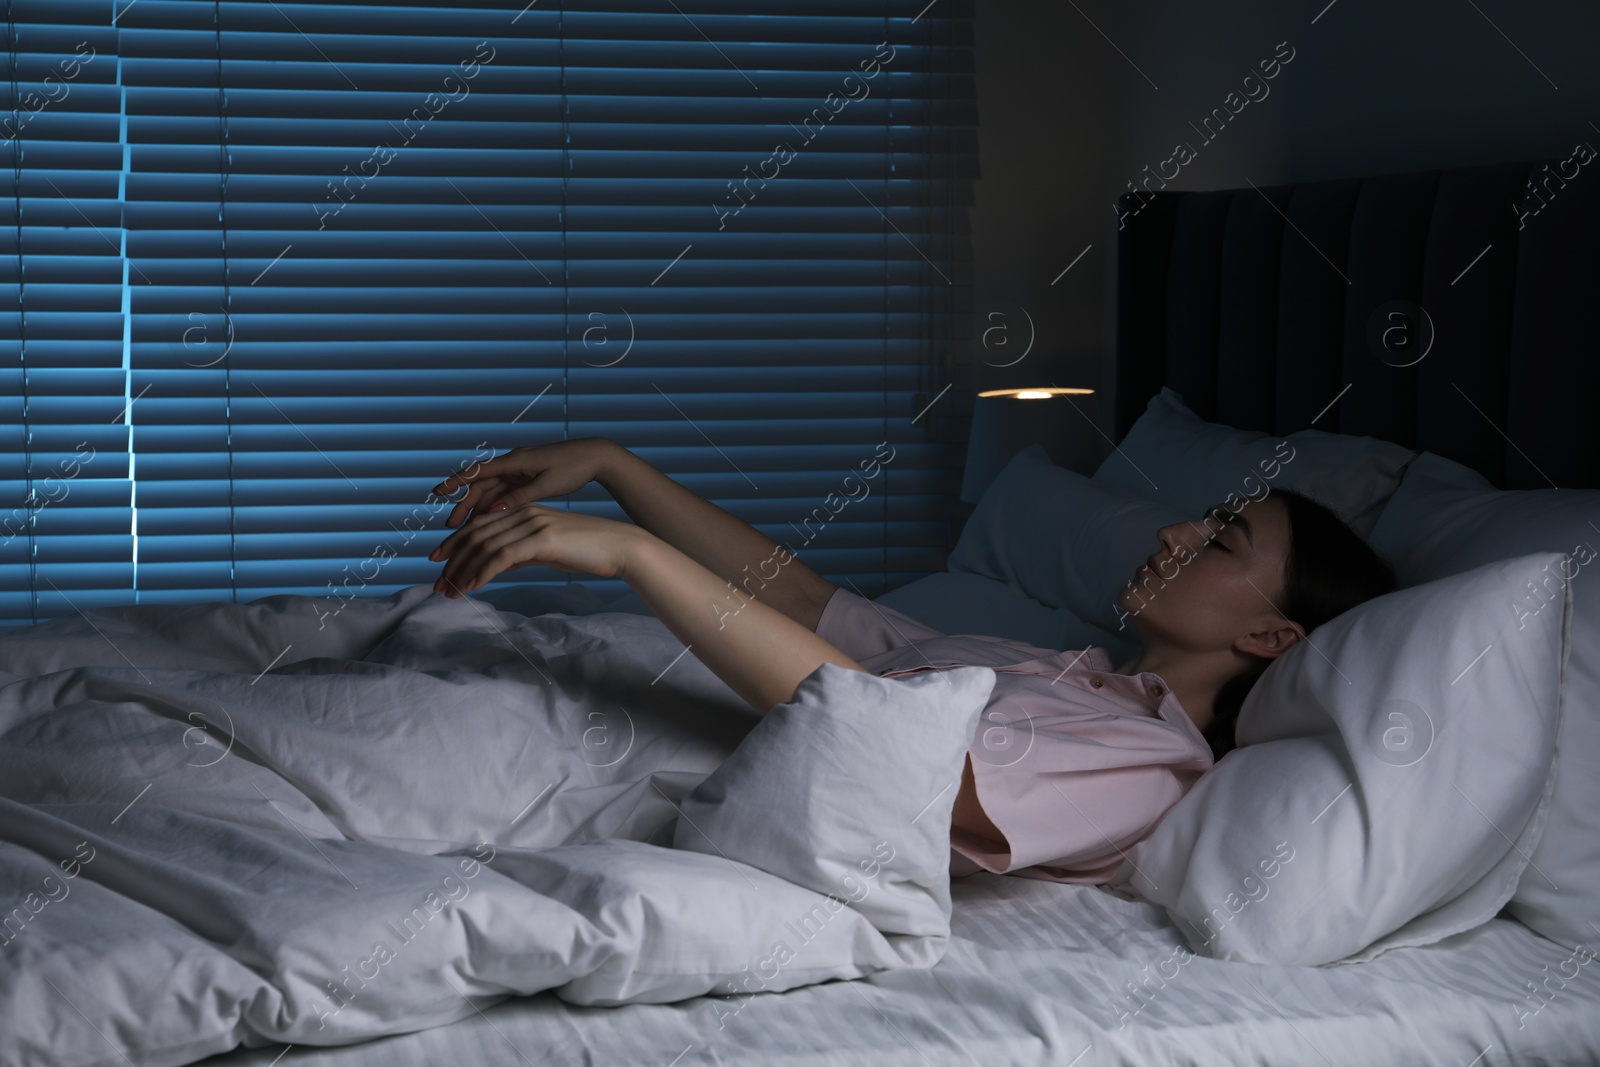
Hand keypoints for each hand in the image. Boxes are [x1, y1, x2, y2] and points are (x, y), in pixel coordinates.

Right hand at [430, 438, 619, 530]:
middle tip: (450, 527)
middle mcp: (513, 464)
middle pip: (481, 485)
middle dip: (464, 505)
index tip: (437, 492)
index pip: (478, 471)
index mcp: (516, 461)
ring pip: (491, 491)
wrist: (595, 457)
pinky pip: (504, 493)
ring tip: (464, 529)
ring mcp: (520, 471)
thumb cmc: (573, 468)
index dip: (455, 482)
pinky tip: (487, 523)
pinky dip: (494, 507)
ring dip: (477, 508)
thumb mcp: (547, 485)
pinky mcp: (527, 478)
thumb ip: (520, 497)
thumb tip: (493, 512)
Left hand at [430, 503, 643, 596]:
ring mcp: (531, 523)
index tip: (438, 562)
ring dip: (462, 571)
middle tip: (438, 585)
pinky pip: (502, 556)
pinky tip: (472, 587)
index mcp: (523, 510)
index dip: (454, 543)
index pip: (479, 525)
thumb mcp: (545, 550)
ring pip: (484, 546)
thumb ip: (519, 553)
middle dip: (452, 560)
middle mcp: (523, 512)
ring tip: (450, 592)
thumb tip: (495, 566)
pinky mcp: (541, 538)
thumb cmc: (585, 550)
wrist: (618, 547)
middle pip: (475, 534)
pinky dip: (483, 572)